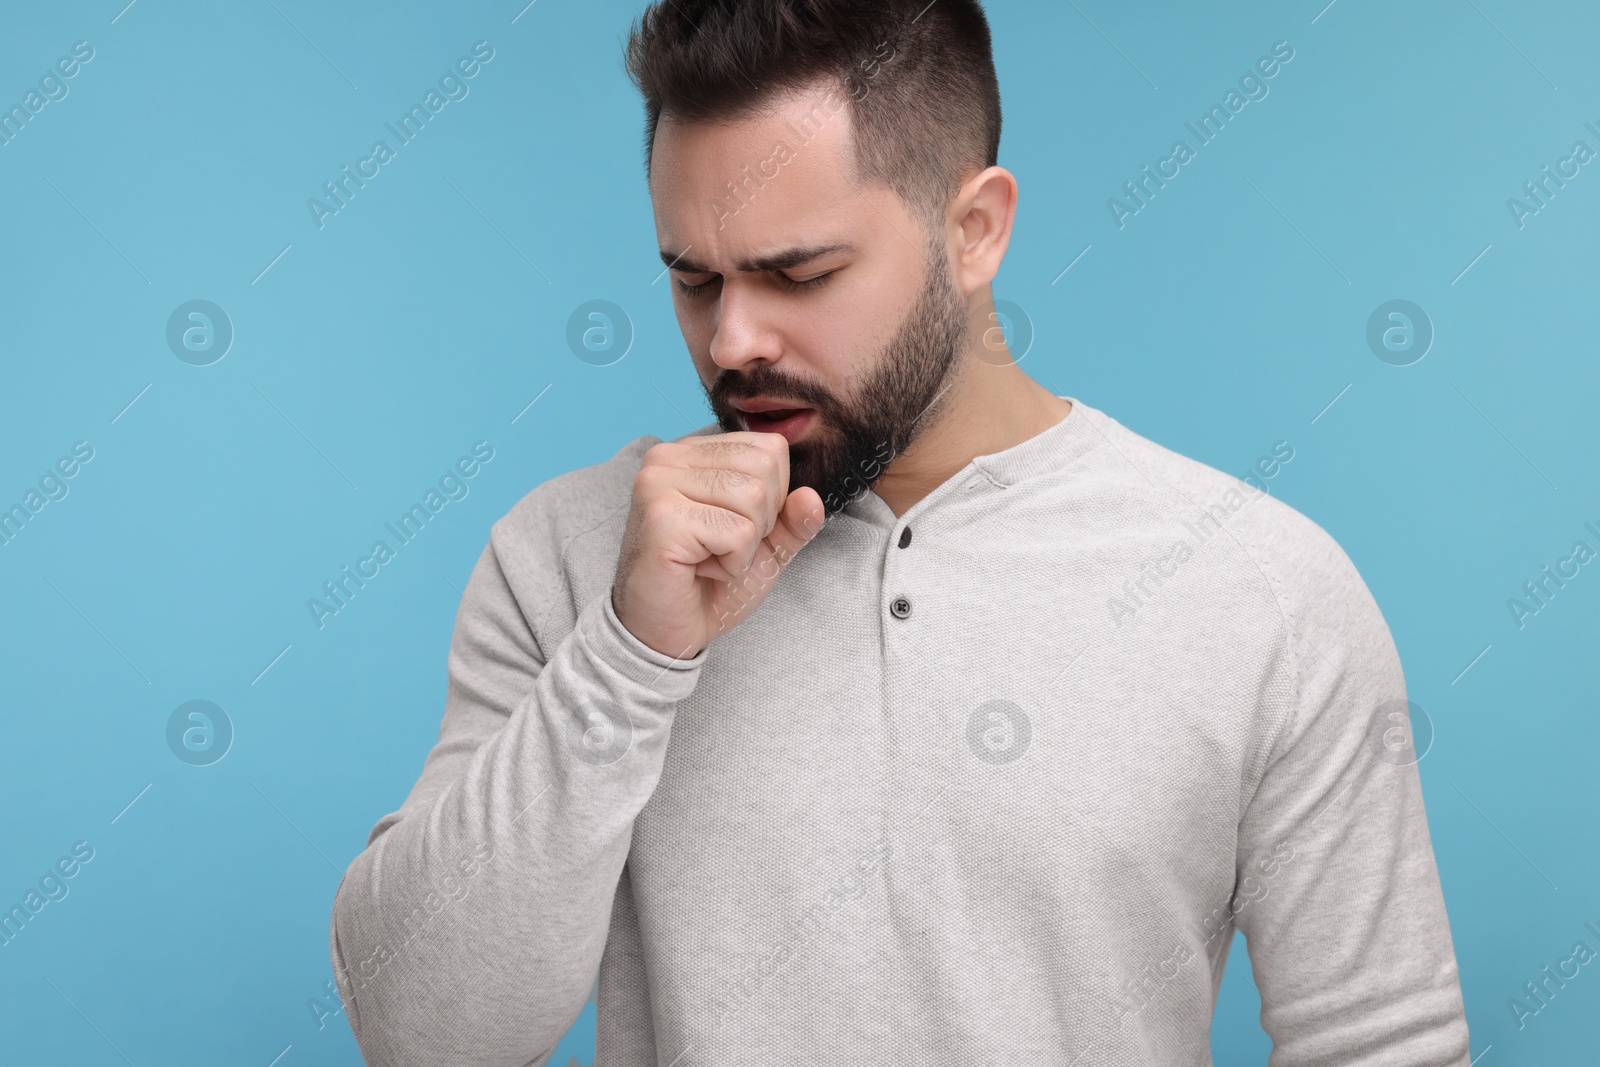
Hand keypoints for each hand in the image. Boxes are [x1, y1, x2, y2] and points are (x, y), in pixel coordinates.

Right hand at [611, 430, 824, 659]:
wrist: (666, 632)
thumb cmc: (708, 585)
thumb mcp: (765, 545)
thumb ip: (792, 519)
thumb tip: (811, 497)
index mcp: (691, 453)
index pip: (769, 449)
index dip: (772, 498)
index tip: (733, 528)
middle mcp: (668, 457)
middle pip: (764, 469)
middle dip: (760, 521)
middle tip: (721, 547)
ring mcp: (659, 484)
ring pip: (753, 497)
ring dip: (745, 544)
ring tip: (710, 558)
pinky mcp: (662, 517)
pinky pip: (737, 531)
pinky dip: (732, 562)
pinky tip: (700, 570)